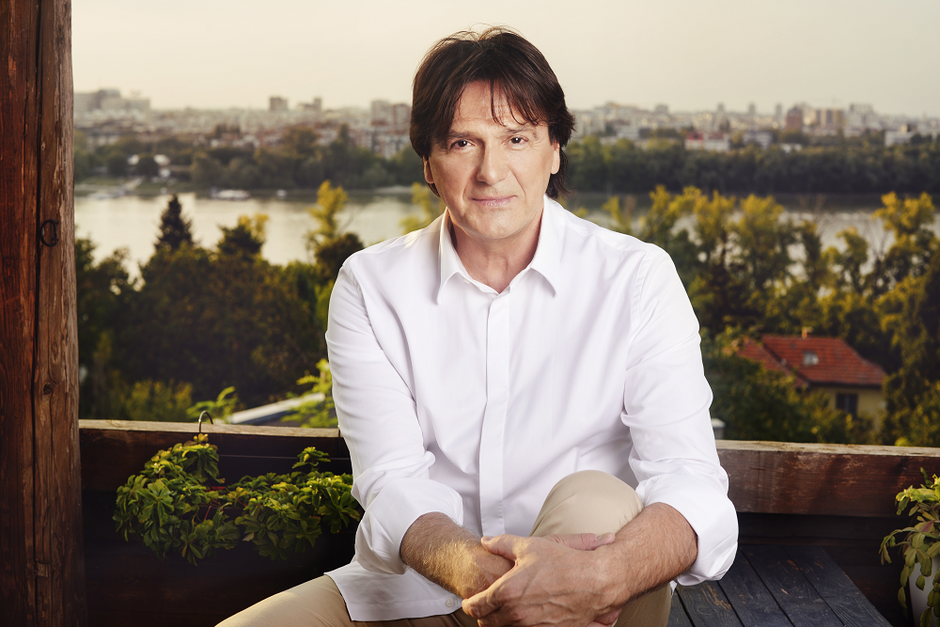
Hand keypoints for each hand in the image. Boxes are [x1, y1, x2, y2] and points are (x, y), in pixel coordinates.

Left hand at [461, 532, 621, 626]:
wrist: (595, 582)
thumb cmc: (564, 563)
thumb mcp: (530, 546)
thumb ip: (502, 544)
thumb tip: (487, 541)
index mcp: (507, 592)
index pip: (475, 606)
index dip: (470, 603)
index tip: (471, 599)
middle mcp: (516, 614)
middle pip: (486, 623)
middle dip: (483, 614)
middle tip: (487, 604)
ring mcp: (531, 626)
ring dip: (500, 621)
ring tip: (505, 609)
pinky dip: (520, 626)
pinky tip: (525, 615)